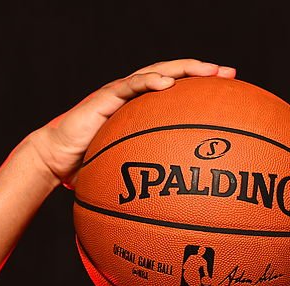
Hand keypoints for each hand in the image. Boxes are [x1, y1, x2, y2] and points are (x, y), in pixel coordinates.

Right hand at [28, 59, 235, 188]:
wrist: (58, 159)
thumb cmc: (93, 168)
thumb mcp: (131, 174)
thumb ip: (155, 182)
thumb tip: (185, 211)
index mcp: (145, 110)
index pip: (180, 93)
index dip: (204, 89)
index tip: (232, 91)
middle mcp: (136, 98)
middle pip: (175, 76)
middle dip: (203, 72)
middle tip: (230, 74)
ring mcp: (121, 93)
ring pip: (157, 72)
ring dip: (183, 69)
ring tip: (206, 70)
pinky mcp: (105, 96)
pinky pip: (130, 85)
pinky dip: (149, 81)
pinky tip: (167, 83)